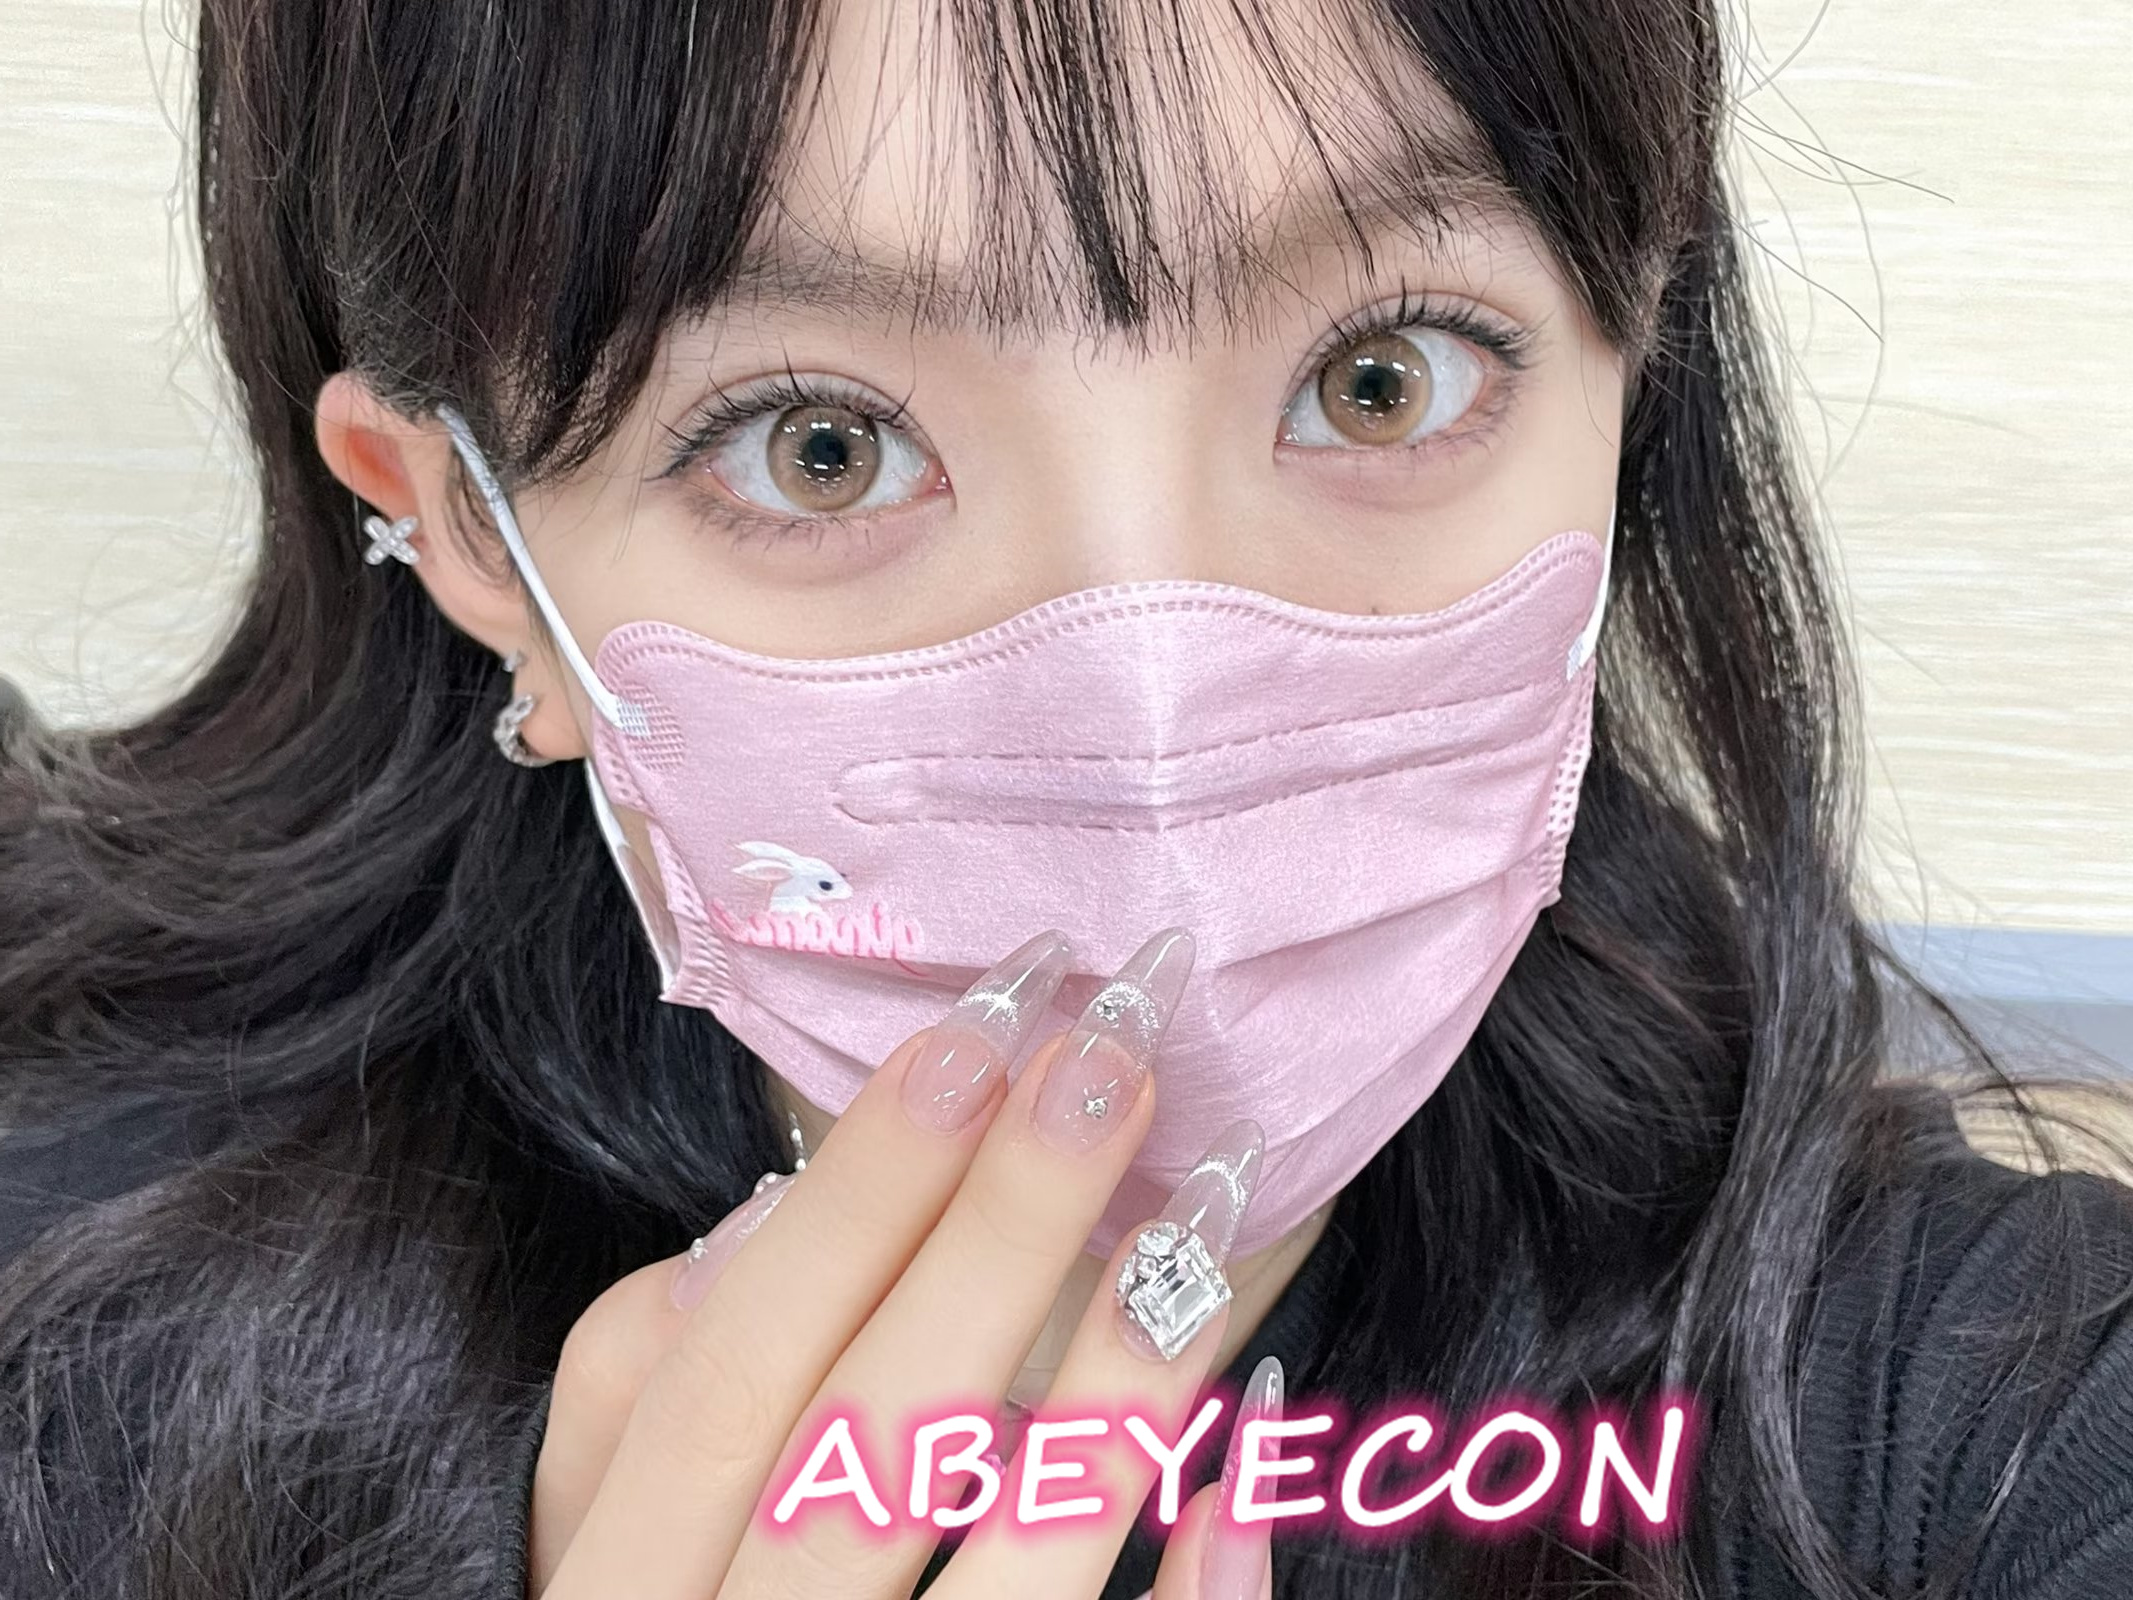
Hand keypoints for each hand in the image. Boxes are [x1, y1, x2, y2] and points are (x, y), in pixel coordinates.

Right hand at [528, 926, 1277, 1599]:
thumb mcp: (589, 1564)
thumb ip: (620, 1417)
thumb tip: (746, 1227)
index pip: (725, 1372)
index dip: (854, 1198)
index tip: (977, 1035)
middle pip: (865, 1446)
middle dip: (995, 1236)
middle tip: (1113, 1063)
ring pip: (1001, 1580)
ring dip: (1114, 1386)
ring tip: (1206, 1209)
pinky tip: (1244, 1487)